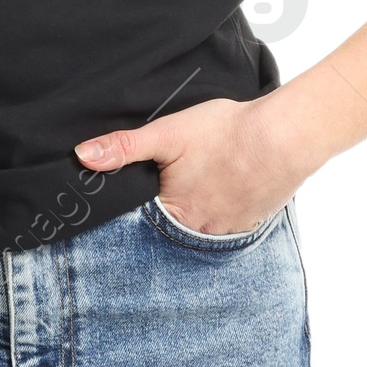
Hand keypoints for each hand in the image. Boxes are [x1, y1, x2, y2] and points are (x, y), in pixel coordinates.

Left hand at [73, 94, 314, 236]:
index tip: (134, 196)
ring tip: (193, 191)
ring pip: (197, 230)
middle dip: (163, 214)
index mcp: (175, 215)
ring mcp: (228, 233)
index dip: (135, 208)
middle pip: (170, 229)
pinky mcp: (250, 225)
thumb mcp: (168, 133)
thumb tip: (82, 156)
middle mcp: (200, 234)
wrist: (283, 136)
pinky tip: (220, 193)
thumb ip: (124, 147)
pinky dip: (218, 214)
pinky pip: (225, 227)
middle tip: (169, 189)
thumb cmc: (226, 132)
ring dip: (191, 216)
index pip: (141, 222)